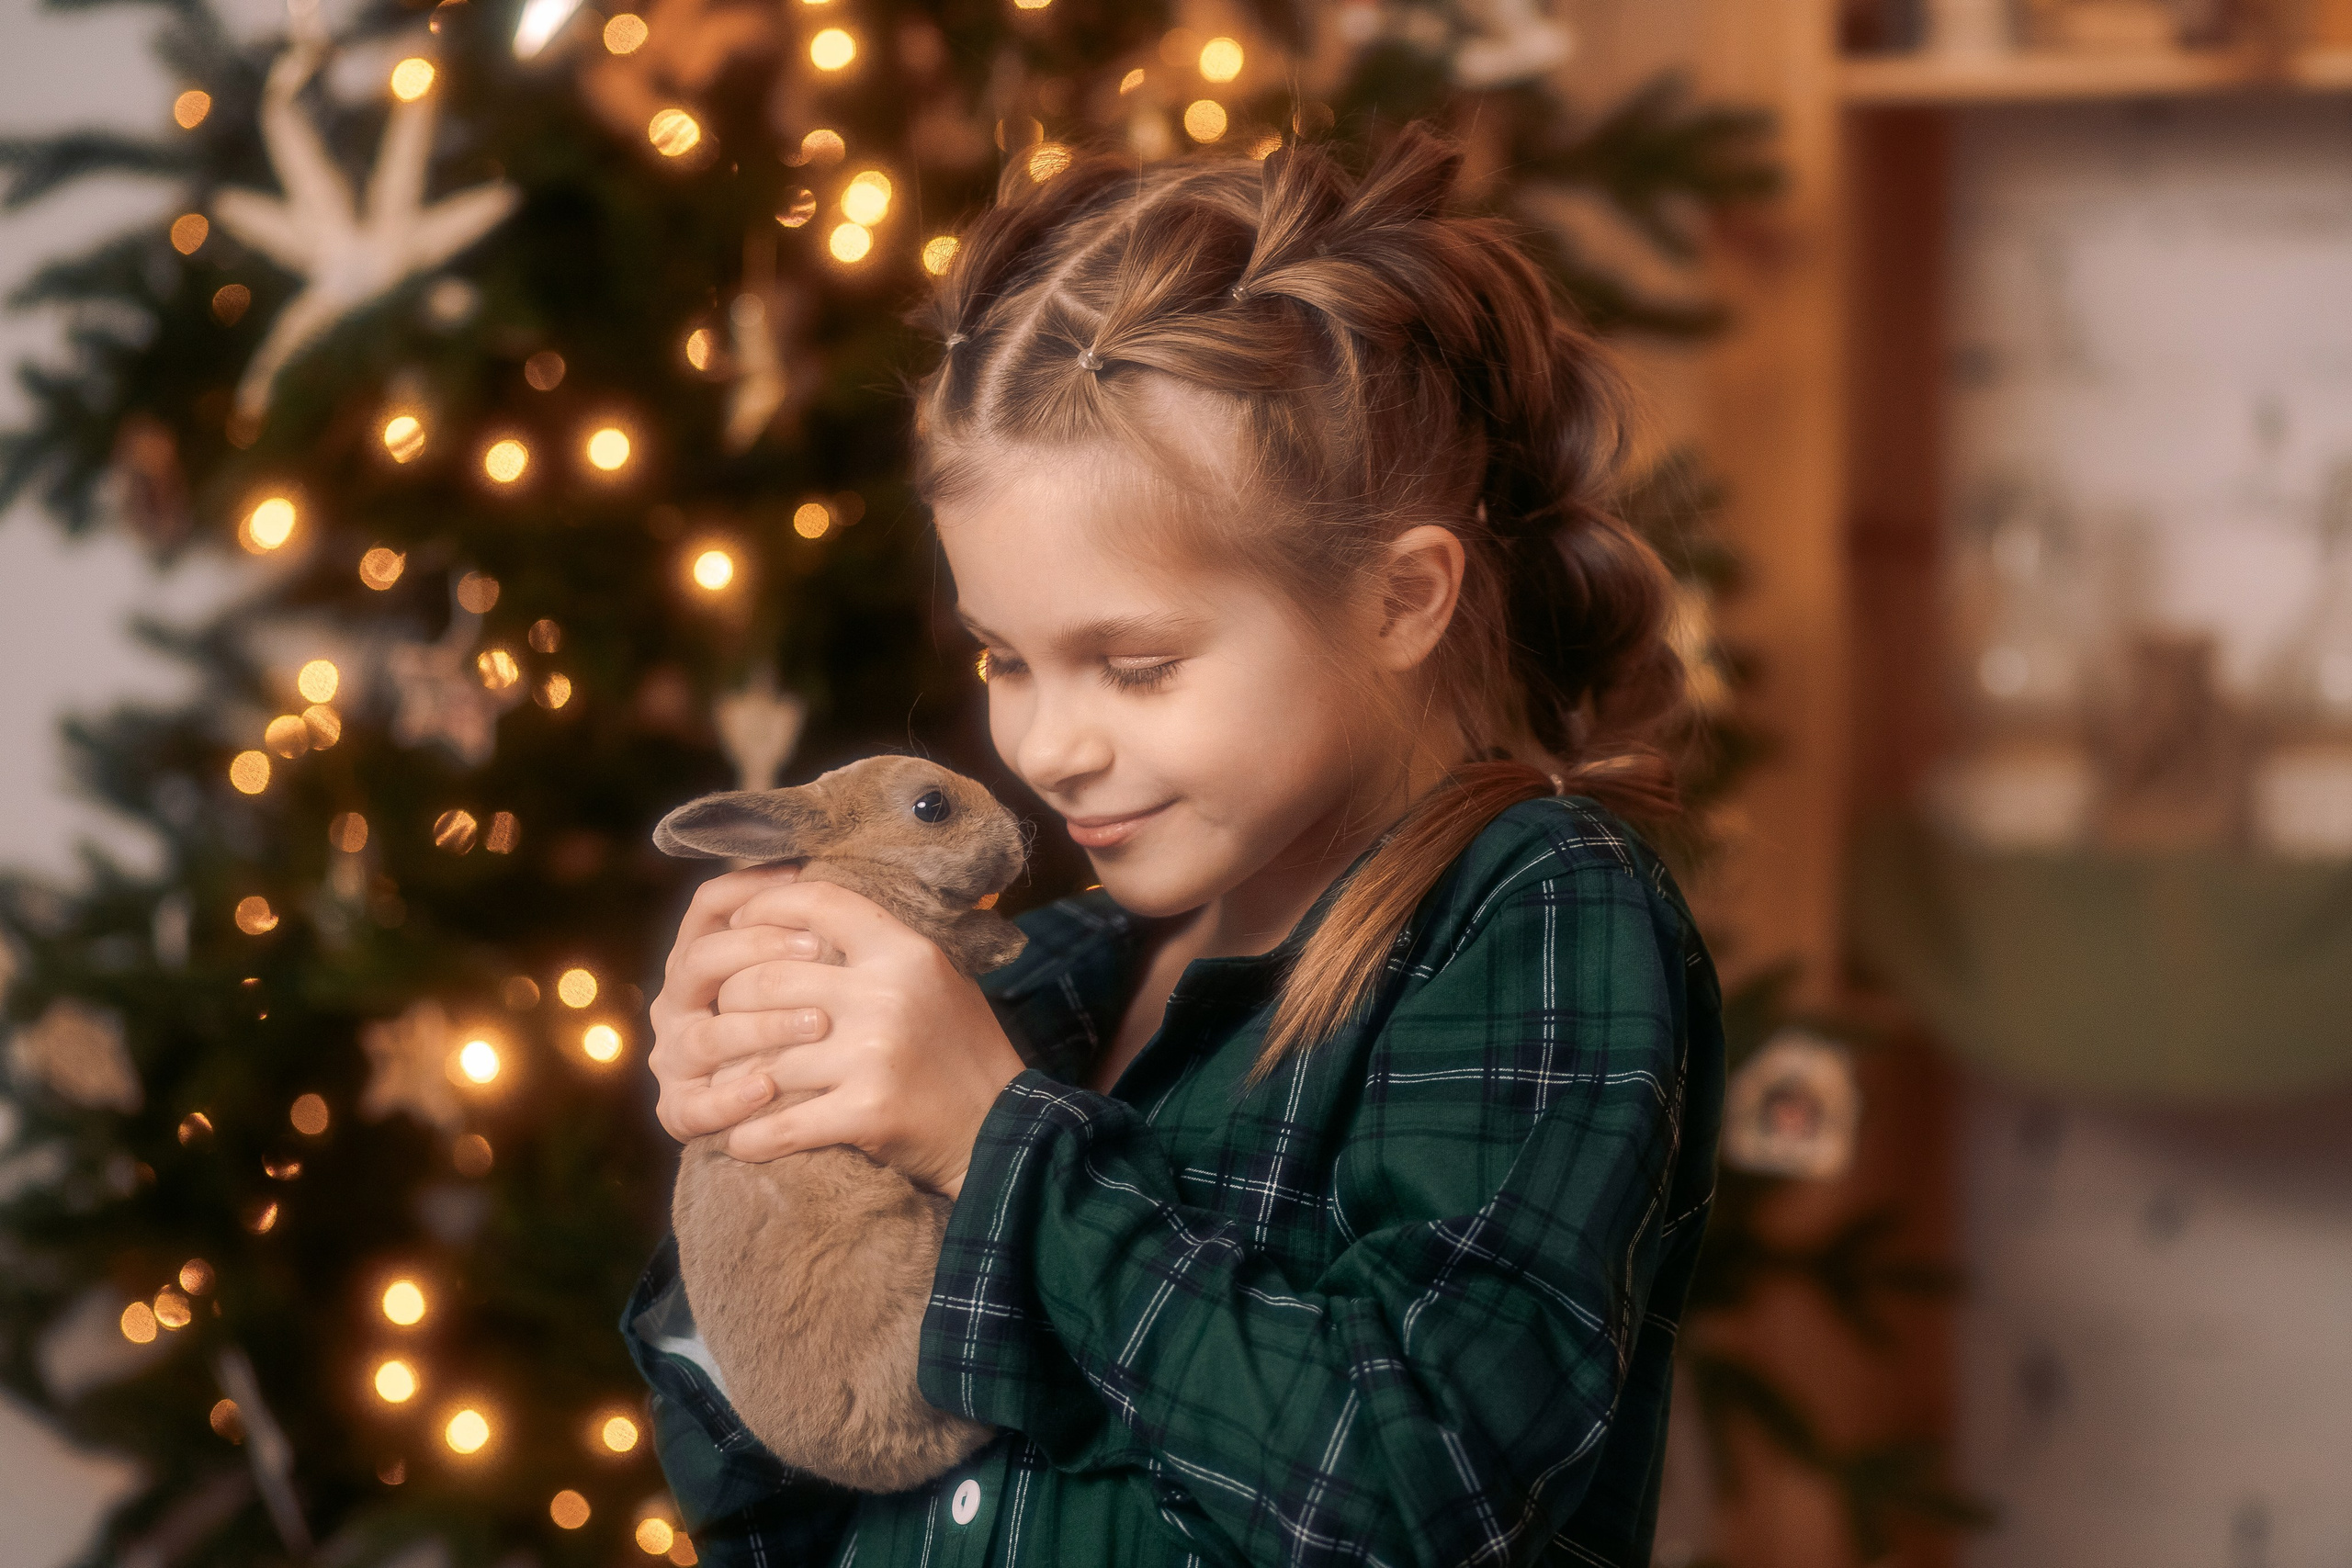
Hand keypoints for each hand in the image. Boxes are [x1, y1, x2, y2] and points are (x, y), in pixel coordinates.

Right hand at [648, 862, 814, 1143]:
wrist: (786, 1112)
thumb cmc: (799, 1030)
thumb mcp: (798, 976)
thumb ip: (802, 934)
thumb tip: (833, 877)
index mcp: (699, 961)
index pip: (708, 907)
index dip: (748, 887)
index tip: (801, 878)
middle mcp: (676, 1004)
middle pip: (700, 961)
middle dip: (758, 948)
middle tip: (818, 948)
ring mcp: (674, 1058)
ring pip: (707, 1036)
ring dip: (764, 1026)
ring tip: (819, 1023)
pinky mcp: (678, 1112)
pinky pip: (698, 1106)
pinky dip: (733, 1097)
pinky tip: (769, 1087)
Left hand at [671, 879, 1026, 1198]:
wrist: (1001, 1129)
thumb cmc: (961, 1049)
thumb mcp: (935, 978)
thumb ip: (878, 946)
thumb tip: (804, 912)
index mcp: (906, 952)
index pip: (819, 903)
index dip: (766, 906)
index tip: (739, 921)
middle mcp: (887, 995)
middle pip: (767, 979)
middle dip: (733, 1001)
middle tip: (726, 1018)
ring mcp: (874, 1054)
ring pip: (764, 1055)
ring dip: (736, 1074)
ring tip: (726, 1080)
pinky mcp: (866, 1112)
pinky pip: (779, 1124)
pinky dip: (750, 1137)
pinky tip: (740, 1139)